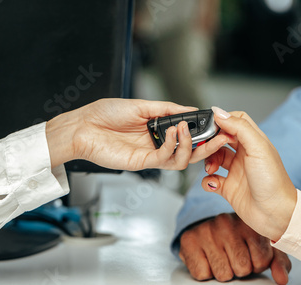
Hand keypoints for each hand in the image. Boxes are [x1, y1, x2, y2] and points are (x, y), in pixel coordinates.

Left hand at [46, 98, 228, 170]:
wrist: (82, 126)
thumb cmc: (105, 114)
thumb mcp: (141, 106)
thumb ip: (167, 109)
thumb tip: (190, 109)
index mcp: (158, 130)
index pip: (186, 134)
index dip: (202, 132)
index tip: (214, 123)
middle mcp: (157, 144)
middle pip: (189, 152)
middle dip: (207, 146)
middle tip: (219, 135)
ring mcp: (150, 155)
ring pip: (180, 160)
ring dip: (188, 145)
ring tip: (184, 128)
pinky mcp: (141, 163)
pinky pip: (164, 159)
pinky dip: (171, 146)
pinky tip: (170, 132)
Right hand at [179, 213, 291, 283]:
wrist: (206, 228)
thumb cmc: (238, 240)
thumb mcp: (263, 248)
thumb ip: (278, 262)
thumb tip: (281, 279)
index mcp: (248, 223)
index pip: (262, 260)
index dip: (257, 265)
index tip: (250, 256)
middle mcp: (226, 223)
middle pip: (242, 269)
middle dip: (239, 270)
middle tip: (233, 258)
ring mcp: (206, 231)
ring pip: (223, 274)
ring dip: (223, 272)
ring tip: (221, 258)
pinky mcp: (189, 240)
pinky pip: (202, 274)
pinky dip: (205, 272)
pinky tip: (207, 259)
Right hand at [201, 107, 296, 241]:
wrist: (276, 214)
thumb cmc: (273, 181)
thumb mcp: (257, 148)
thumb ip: (239, 127)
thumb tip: (219, 112)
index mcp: (254, 141)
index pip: (235, 121)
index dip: (222, 121)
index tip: (211, 126)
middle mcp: (244, 154)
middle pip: (220, 139)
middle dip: (210, 142)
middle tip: (206, 148)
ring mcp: (236, 171)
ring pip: (213, 158)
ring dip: (207, 161)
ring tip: (210, 168)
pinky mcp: (229, 188)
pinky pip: (211, 180)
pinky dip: (207, 180)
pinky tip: (212, 183)